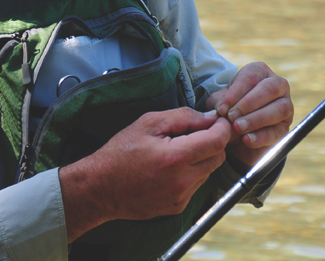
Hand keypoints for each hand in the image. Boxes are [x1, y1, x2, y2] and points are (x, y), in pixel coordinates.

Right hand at [59, 107, 230, 241]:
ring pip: (208, 172)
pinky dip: (190, 172)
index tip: (220, 120)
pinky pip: (196, 185)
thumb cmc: (121, 151)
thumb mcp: (147, 123)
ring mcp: (182, 197)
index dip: (222, 128)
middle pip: (218, 157)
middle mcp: (183, 181)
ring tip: (176, 148)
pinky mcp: (178, 206)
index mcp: (176, 157)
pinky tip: (169, 166)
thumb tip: (208, 118)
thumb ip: (182, 117)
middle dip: (213, 141)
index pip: (217, 141)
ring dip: (201, 157)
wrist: (102, 186)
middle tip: (195, 131)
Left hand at [206, 62, 292, 167]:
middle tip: (231, 117)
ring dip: (256, 119)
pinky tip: (247, 140)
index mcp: (259, 71)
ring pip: (279, 109)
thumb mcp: (220, 102)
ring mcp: (286, 106)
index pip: (250, 77)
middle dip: (248, 104)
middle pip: (268, 89)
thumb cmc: (228, 107)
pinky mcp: (286, 127)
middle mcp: (278, 85)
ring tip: (238, 128)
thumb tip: (221, 111)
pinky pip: (278, 131)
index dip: (235, 93)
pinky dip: (261, 136)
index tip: (221, 108)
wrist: (236, 131)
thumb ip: (219, 103)